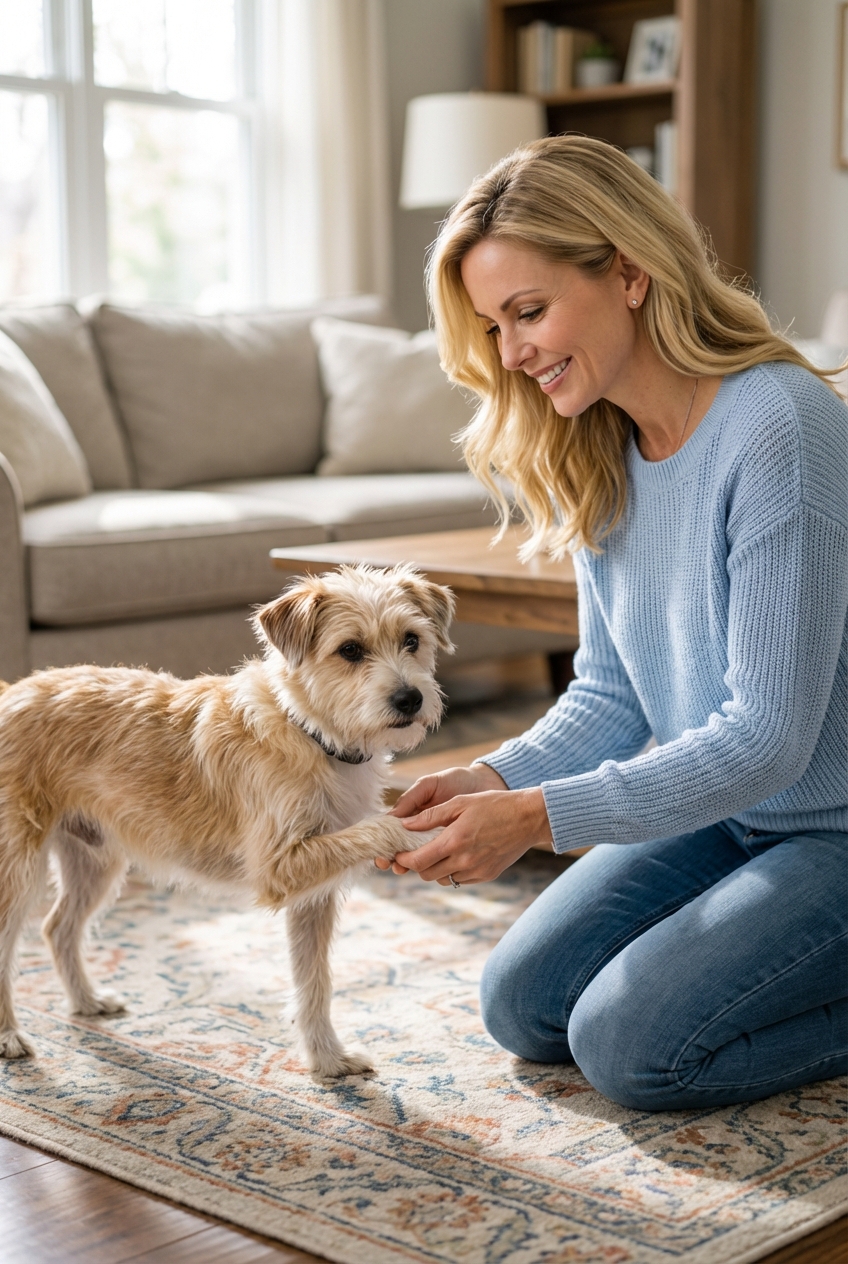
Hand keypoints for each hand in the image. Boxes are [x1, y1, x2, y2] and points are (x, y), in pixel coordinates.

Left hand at [383, 786, 552, 885]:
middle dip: (418, 864)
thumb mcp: (460, 803)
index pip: (418, 861)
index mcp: (454, 841)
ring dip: (436, 868)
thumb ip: (431, 816)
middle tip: (418, 850)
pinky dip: (454, 870)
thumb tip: (405, 824)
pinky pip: (461, 879)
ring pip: (443, 879)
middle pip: (427, 874)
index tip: (399, 853)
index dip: (404, 859)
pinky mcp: (487, 875)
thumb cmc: (494, 804)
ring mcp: (477, 871)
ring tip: (439, 851)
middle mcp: (464, 861)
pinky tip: (459, 854)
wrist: (529, 818)